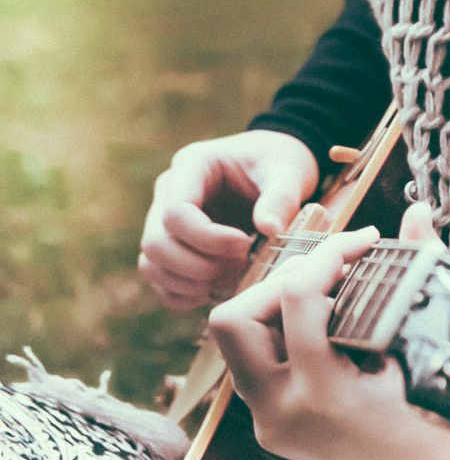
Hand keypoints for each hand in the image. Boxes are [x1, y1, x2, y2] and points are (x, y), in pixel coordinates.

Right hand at [139, 129, 318, 310]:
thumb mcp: (287, 172)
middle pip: (155, 243)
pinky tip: (217, 289)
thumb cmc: (278, 164)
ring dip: (190, 282)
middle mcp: (169, 191)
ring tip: (233, 275)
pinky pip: (160, 281)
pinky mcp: (171, 245)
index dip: (207, 239)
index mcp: (192, 164)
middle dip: (198, 266)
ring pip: (152, 265)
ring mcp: (163, 219)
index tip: (245, 245)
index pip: (175, 213)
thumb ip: (280, 198)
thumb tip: (270, 230)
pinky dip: (184, 295)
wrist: (274, 168)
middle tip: (240, 264)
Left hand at [209, 202, 449, 459]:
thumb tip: (418, 211)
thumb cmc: (438, 417)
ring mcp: (270, 422)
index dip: (332, 252)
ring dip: (274, 306)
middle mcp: (282, 411)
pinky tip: (325, 325)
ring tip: (327, 295)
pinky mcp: (271, 425)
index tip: (367, 241)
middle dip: (282, 281)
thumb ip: (418, 266)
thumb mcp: (428, 344)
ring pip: (236, 340)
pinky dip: (282, 332)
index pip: (298, 296)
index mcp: (322, 393)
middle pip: (236, 319)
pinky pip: (255, 361)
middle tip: (331, 272)